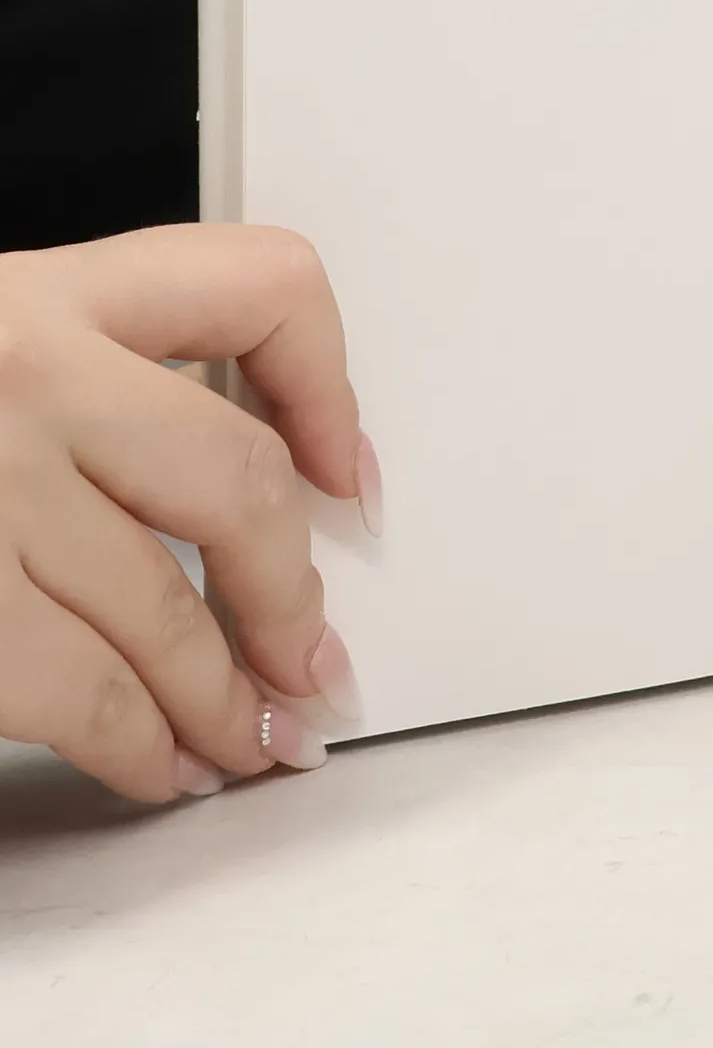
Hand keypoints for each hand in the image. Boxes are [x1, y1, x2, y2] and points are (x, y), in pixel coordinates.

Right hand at [0, 225, 378, 801]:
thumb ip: (75, 393)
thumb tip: (230, 494)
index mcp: (35, 292)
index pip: (259, 285)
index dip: (328, 382)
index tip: (344, 469)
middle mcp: (18, 370)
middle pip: (235, 481)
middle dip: (289, 595)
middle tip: (313, 660)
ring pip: (165, 606)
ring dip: (227, 694)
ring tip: (250, 737)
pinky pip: (80, 691)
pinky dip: (137, 743)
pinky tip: (156, 762)